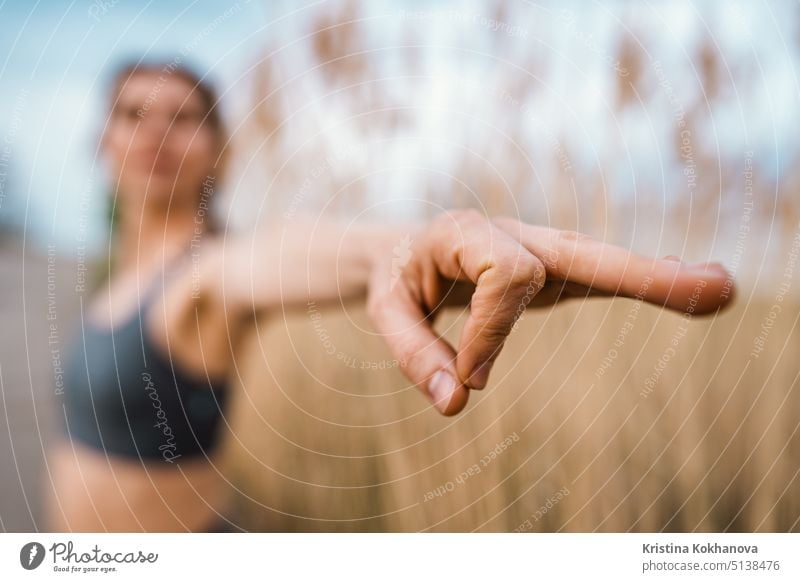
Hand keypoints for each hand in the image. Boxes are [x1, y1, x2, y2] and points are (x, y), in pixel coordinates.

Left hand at [366, 210, 734, 415]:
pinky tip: (694, 290)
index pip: (507, 276)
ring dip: (659, 278)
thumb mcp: (386, 311)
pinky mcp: (553, 270)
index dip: (493, 332)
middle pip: (581, 250)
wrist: (404, 248)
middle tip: (711, 288)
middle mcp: (510, 232)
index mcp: (464, 231)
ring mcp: (537, 249)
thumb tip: (457, 405)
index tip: (471, 375)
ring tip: (721, 288)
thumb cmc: (397, 278)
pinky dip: (644, 283)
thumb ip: (415, 355)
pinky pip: (601, 276)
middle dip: (641, 273)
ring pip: (603, 262)